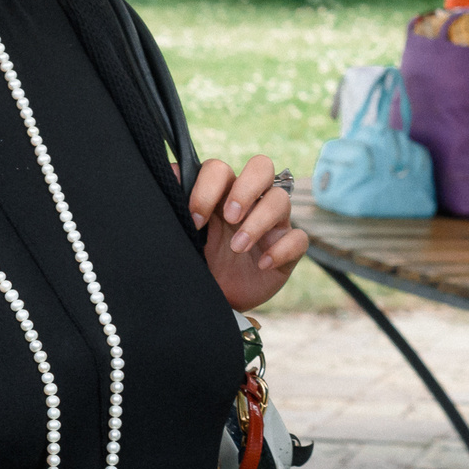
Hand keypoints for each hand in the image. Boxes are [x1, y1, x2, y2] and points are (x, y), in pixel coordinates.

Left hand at [189, 154, 309, 311]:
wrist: (216, 301)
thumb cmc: (201, 264)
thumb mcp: (184, 237)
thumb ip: (177, 206)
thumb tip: (169, 175)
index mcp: (221, 194)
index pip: (220, 169)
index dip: (208, 188)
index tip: (195, 220)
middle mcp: (251, 202)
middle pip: (261, 167)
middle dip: (246, 188)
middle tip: (230, 216)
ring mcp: (273, 223)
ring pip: (281, 200)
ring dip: (258, 222)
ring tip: (238, 247)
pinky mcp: (288, 248)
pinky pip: (299, 238)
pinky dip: (282, 249)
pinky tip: (263, 264)